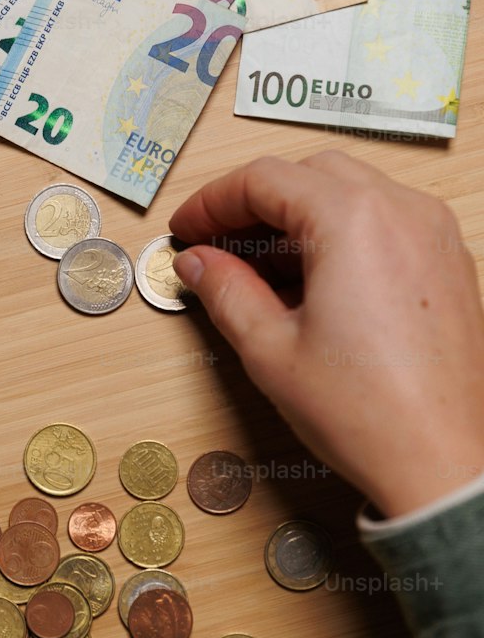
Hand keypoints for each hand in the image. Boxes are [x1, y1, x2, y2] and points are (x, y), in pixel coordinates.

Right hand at [168, 150, 483, 518]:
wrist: (442, 463)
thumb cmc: (369, 414)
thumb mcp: (270, 350)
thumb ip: (226, 291)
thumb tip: (199, 262)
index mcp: (353, 219)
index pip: (265, 179)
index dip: (214, 201)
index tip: (189, 227)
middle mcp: (403, 212)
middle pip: (311, 175)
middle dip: (256, 203)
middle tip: (216, 242)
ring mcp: (434, 236)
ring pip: (352, 194)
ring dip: (299, 218)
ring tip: (257, 270)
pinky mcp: (449, 265)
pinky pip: (386, 224)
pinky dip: (341, 237)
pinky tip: (310, 284)